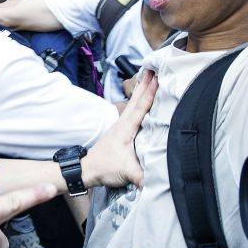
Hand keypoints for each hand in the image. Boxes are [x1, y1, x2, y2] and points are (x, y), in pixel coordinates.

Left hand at [82, 70, 157, 187]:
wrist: (87, 170)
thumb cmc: (104, 167)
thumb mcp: (126, 172)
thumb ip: (142, 176)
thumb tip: (160, 180)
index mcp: (126, 128)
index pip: (140, 107)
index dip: (149, 92)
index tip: (157, 77)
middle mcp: (123, 123)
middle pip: (136, 99)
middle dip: (145, 83)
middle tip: (153, 67)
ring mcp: (121, 126)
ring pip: (134, 103)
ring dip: (142, 90)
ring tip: (149, 76)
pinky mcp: (121, 131)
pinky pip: (133, 111)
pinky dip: (139, 101)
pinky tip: (143, 101)